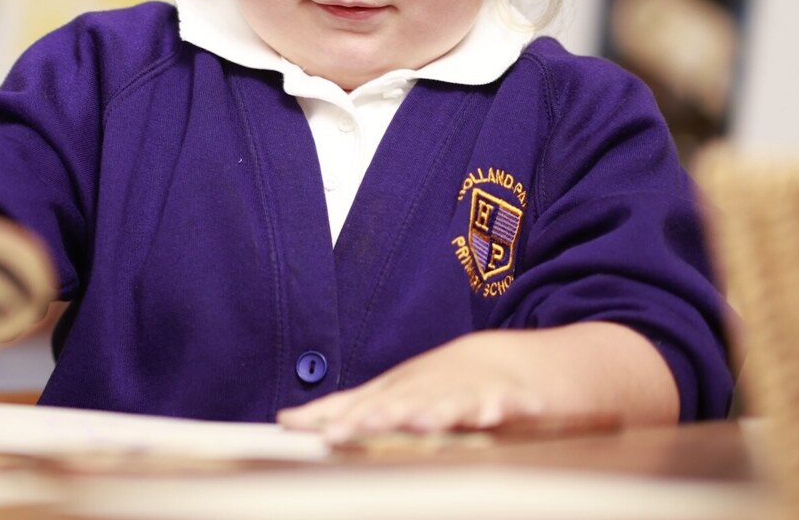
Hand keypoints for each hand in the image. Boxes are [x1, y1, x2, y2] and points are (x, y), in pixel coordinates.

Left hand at [274, 322, 675, 441]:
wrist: (512, 362)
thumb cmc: (440, 386)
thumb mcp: (392, 397)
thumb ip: (341, 410)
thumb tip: (285, 420)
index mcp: (403, 391)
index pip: (371, 405)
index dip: (348, 419)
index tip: (324, 435)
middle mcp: (432, 388)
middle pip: (407, 403)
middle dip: (385, 416)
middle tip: (361, 428)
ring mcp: (472, 392)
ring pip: (453, 403)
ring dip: (439, 412)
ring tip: (425, 423)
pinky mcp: (512, 400)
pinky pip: (510, 405)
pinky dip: (506, 407)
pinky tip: (501, 414)